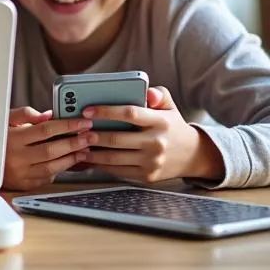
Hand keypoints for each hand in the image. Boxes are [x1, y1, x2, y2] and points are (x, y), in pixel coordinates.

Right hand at [3, 107, 92, 190]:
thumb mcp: (6, 120)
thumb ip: (26, 114)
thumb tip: (49, 115)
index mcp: (12, 138)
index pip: (45, 130)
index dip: (67, 126)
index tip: (82, 122)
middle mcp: (17, 157)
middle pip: (52, 150)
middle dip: (74, 142)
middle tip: (90, 136)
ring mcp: (21, 173)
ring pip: (53, 167)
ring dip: (72, 158)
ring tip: (85, 149)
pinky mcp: (25, 184)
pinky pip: (48, 177)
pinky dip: (61, 169)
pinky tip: (70, 161)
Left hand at [82, 87, 225, 182]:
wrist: (193, 156)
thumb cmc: (172, 126)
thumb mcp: (169, 106)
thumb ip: (157, 94)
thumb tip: (148, 92)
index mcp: (160, 121)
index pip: (129, 113)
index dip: (106, 111)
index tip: (87, 110)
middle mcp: (157, 142)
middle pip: (118, 138)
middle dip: (93, 135)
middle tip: (76, 130)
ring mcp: (152, 162)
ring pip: (115, 158)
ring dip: (93, 152)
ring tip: (77, 145)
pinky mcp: (148, 176)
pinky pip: (119, 170)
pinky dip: (102, 165)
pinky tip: (89, 158)